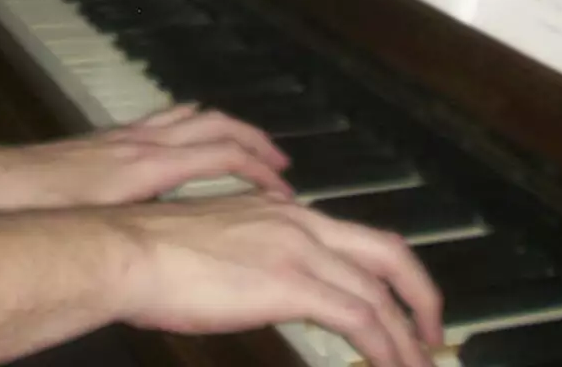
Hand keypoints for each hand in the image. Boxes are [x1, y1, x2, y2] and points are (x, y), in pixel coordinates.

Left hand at [0, 104, 291, 209]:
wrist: (0, 186)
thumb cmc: (51, 211)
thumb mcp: (110, 231)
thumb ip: (156, 231)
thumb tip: (198, 243)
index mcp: (151, 163)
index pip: (222, 154)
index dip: (260, 170)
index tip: (286, 190)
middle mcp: (144, 140)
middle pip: (215, 125)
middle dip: (254, 142)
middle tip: (281, 166)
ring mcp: (126, 135)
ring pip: (191, 115)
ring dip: (226, 127)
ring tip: (249, 147)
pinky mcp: (111, 139)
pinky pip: (164, 118)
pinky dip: (191, 122)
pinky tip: (191, 138)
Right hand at [116, 195, 442, 366]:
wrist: (129, 251)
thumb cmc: (155, 256)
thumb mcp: (217, 242)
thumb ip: (252, 254)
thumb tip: (263, 281)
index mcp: (282, 211)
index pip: (355, 236)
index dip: (389, 273)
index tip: (401, 305)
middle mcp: (299, 221)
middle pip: (387, 251)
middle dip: (420, 294)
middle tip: (432, 334)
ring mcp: (297, 249)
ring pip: (379, 290)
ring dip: (406, 335)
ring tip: (419, 364)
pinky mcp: (291, 282)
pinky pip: (359, 317)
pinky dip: (386, 346)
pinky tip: (392, 366)